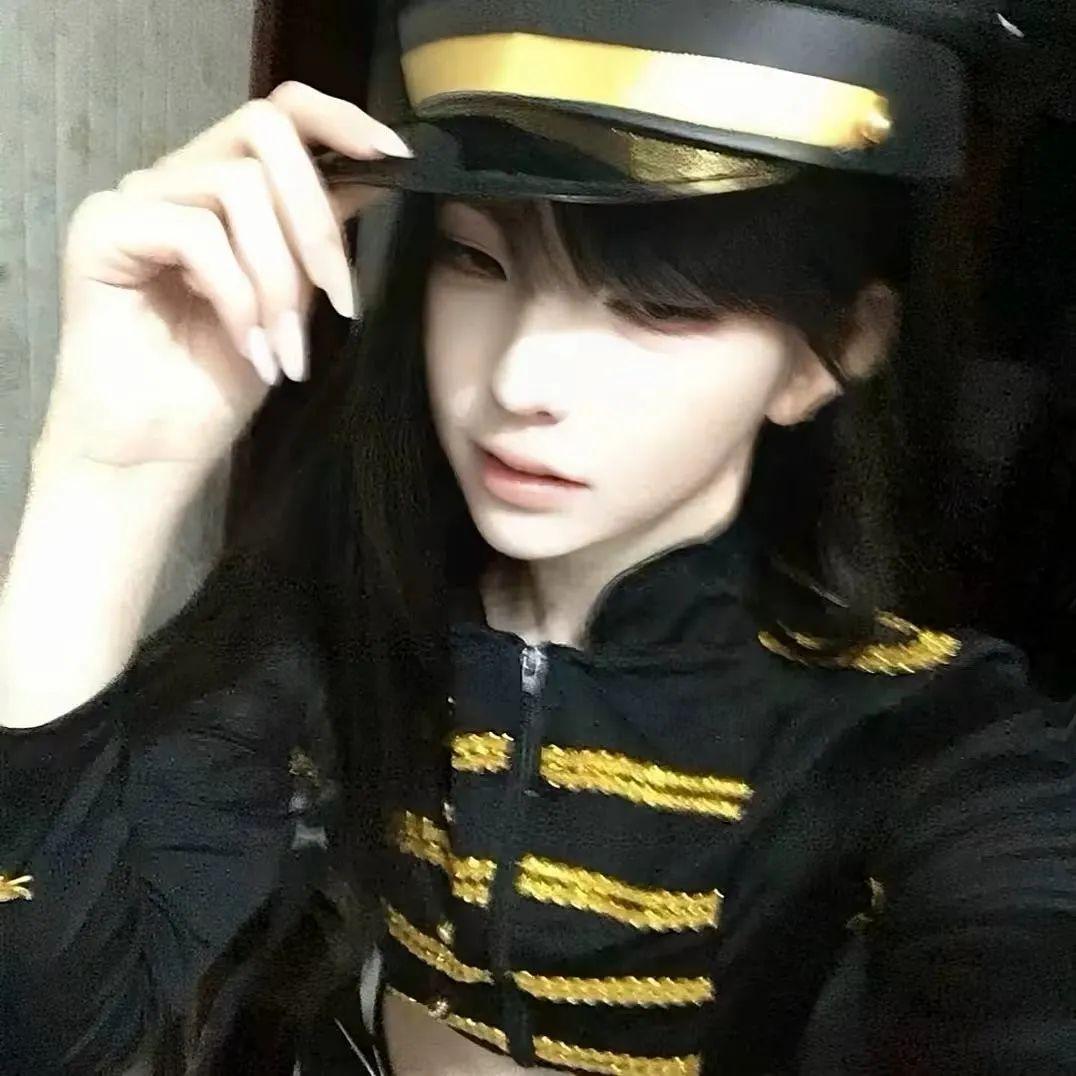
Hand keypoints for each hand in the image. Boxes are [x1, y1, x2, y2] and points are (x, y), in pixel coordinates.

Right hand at [38, 80, 408, 473]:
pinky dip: (238, 298)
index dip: (342, 120)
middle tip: (341, 303)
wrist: (155, 450)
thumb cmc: (218, 382)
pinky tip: (249, 349)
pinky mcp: (103, 229)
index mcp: (221, 188)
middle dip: (318, 223)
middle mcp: (177, 179)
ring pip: (239, 188)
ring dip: (280, 281)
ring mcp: (137, 199)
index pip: (280, 113)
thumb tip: (371, 178)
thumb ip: (315, 236)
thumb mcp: (292, 300)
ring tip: (285, 350)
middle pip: (264, 133)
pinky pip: (197, 233)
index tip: (397, 158)